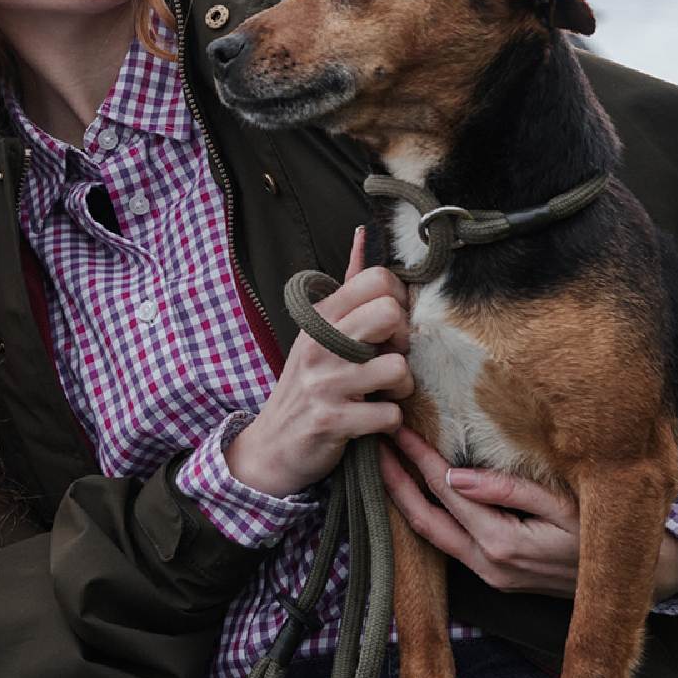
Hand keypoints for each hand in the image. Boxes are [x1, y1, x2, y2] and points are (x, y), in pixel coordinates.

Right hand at [226, 227, 413, 497]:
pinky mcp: (331, 421)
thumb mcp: (320, 330)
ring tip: (384, 392)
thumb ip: (349, 286)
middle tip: (390, 357)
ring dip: (402, 387)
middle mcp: (319, 343)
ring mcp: (324, 382)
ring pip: (397, 368)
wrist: (273, 444)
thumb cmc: (309, 382)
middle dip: (404, 340)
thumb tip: (365, 233)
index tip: (391, 326)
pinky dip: (389, 422)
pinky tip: (374, 420)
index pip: (377, 279)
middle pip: (390, 314)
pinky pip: (388, 415)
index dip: (399, 301)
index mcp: (321, 316)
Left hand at [380, 427, 677, 601]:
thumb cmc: (604, 529)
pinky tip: (415, 491)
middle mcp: (487, 565)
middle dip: (395, 481)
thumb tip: (455, 478)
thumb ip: (507, 490)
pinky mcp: (494, 575)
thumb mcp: (562, 503)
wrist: (638, 574)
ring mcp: (489, 575)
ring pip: (430, 535)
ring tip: (384, 464)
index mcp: (501, 543)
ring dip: (405, 498)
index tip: (397, 430)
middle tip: (372, 444)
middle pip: (424, 519)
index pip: (446, 492)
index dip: (418, 459)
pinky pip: (447, 544)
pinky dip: (426, 515)